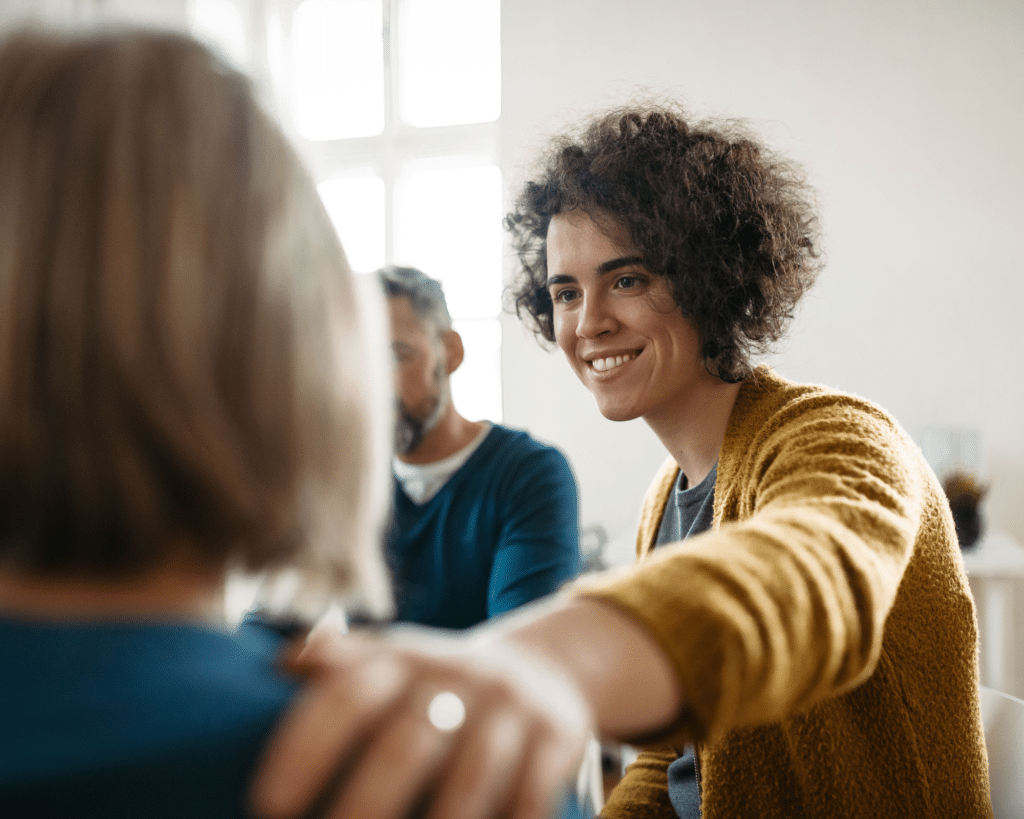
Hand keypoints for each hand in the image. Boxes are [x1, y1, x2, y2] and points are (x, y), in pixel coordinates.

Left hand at [251, 625, 592, 818]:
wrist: (540, 667)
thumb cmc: (439, 684)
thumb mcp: (393, 661)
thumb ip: (339, 665)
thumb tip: (278, 666)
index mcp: (401, 660)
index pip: (348, 695)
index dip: (306, 747)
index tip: (267, 804)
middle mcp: (455, 675)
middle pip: (407, 740)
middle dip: (365, 803)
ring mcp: (508, 705)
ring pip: (473, 770)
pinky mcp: (556, 734)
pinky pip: (532, 789)